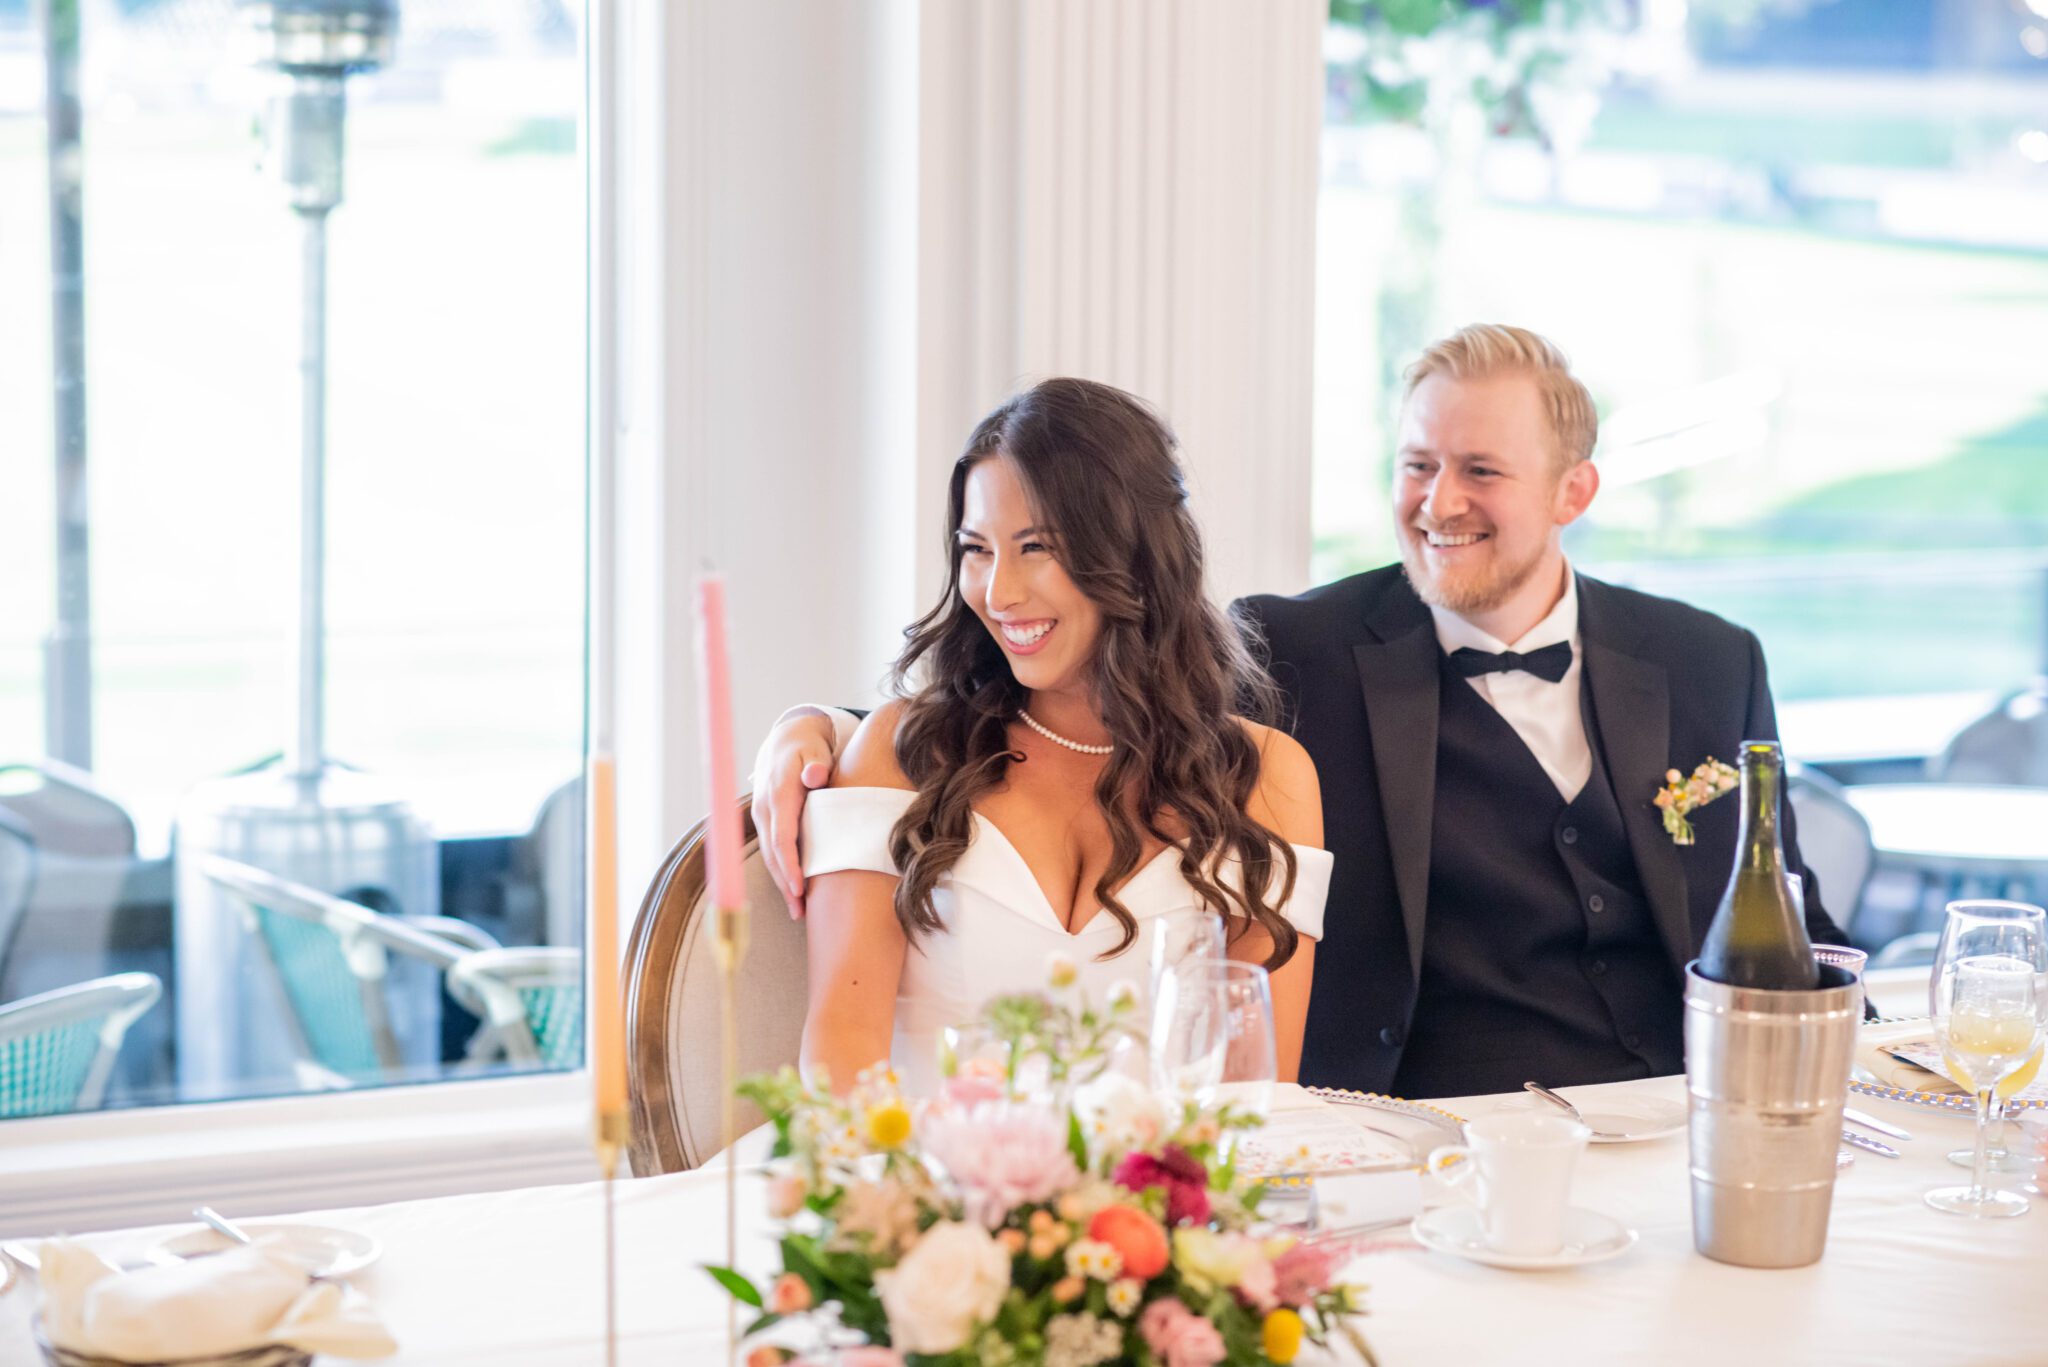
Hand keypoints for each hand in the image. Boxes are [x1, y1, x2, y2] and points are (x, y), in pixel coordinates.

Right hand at [750, 712, 838, 917]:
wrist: (785, 739)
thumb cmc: (807, 748)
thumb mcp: (815, 750)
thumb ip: (817, 764)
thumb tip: (815, 775)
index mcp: (779, 792)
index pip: (782, 836)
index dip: (790, 864)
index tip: (799, 887)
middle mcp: (765, 807)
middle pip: (773, 853)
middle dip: (785, 884)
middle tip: (801, 912)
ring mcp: (761, 815)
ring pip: (769, 855)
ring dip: (782, 883)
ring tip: (798, 911)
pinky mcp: (764, 821)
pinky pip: (771, 850)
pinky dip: (780, 872)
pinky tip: (792, 892)